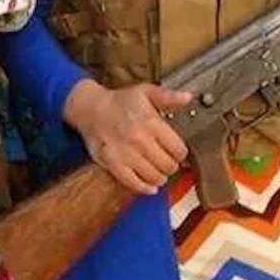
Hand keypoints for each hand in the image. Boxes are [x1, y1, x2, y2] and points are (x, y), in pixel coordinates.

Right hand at [63, 79, 192, 194]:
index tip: (179, 152)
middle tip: (169, 162)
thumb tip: (188, 97)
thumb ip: (168, 96)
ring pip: (154, 177)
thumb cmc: (121, 101)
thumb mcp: (146, 92)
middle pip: (168, 166)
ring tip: (159, 171)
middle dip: (172, 166)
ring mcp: (125, 154)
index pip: (178, 149)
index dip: (181, 153)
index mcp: (151, 122)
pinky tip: (150, 186)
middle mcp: (139, 140)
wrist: (91, 109)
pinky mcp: (112, 164)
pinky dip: (145, 188)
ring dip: (160, 177)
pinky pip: (133, 183)